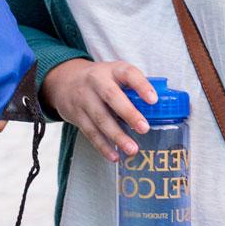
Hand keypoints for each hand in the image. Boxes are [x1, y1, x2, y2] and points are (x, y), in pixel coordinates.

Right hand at [39, 59, 153, 161]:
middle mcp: (96, 81)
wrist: (64, 81)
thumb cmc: (100, 80)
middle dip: (128, 113)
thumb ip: (134, 88)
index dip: (141, 85)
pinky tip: (114, 155)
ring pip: (100, 118)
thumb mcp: (115, 74)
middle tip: (144, 128)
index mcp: (112, 70)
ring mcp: (84, 98)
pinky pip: (90, 132)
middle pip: (111, 96)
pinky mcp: (76, 115)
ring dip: (117, 135)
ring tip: (132, 149)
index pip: (128, 73)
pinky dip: (102, 146)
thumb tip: (160, 109)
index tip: (154, 100)